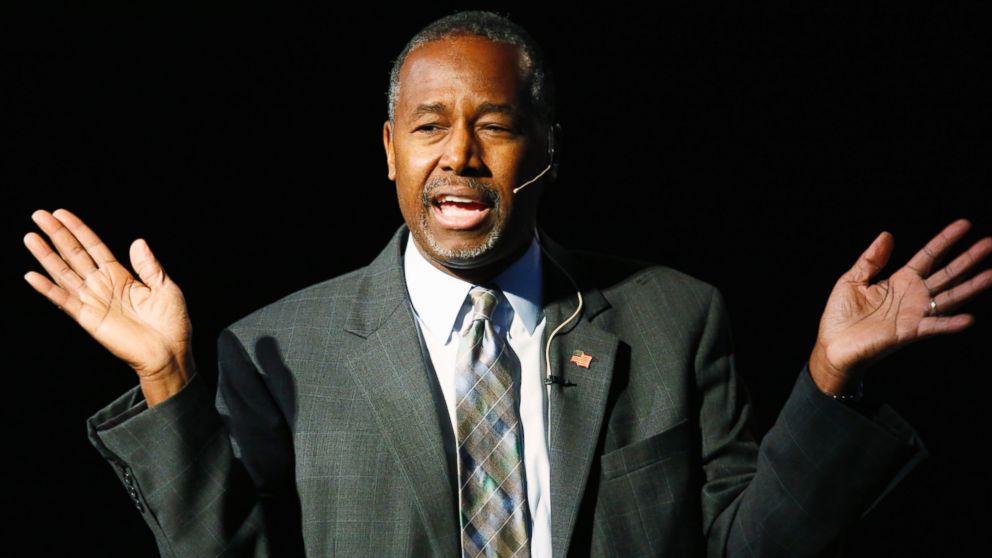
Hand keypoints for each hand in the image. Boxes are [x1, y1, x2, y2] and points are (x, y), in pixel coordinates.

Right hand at [22, 209, 194, 405]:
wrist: (170, 352)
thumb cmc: (172, 323)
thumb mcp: (165, 287)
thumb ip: (149, 265)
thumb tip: (138, 241)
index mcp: (122, 277)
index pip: (94, 247)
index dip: (78, 230)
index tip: (61, 213)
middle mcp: (103, 287)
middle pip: (75, 255)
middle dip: (57, 235)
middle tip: (38, 215)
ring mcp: (94, 302)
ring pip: (65, 274)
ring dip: (47, 256)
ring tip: (30, 237)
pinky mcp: (89, 320)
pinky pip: (65, 301)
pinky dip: (48, 289)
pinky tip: (32, 276)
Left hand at [808, 218, 991, 395]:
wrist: (833, 345)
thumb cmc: (841, 315)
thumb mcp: (852, 280)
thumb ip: (871, 259)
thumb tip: (887, 234)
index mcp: (900, 280)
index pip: (929, 256)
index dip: (945, 240)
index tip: (965, 224)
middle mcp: (913, 296)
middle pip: (947, 274)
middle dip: (969, 259)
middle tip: (990, 243)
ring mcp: (913, 314)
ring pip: (949, 297)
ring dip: (971, 287)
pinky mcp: (908, 332)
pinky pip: (932, 327)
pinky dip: (949, 324)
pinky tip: (967, 319)